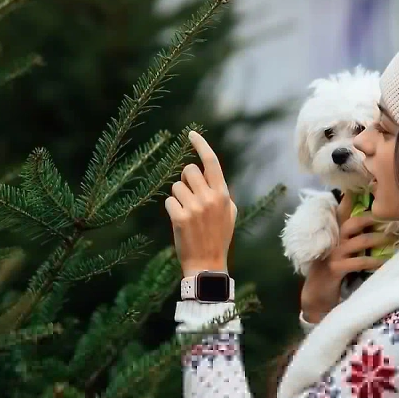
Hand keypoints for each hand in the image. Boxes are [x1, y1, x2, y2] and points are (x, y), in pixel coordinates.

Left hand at [165, 131, 237, 275]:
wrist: (208, 263)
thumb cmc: (218, 236)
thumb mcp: (229, 212)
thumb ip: (220, 191)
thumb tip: (207, 173)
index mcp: (223, 195)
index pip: (211, 162)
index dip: (201, 145)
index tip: (191, 134)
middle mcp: (209, 198)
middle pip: (188, 170)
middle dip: (186, 180)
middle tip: (190, 196)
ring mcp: (194, 208)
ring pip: (176, 186)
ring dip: (178, 197)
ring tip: (187, 213)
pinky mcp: (179, 218)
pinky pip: (169, 201)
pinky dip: (172, 209)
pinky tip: (180, 222)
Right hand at [299, 194, 389, 323]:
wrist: (316, 295)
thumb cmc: (331, 271)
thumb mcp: (339, 251)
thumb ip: (351, 238)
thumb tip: (375, 225)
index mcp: (333, 233)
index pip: (341, 211)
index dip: (350, 198)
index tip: (362, 186)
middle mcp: (332, 240)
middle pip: (352, 222)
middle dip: (371, 217)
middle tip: (388, 215)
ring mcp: (333, 254)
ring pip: (359, 241)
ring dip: (378, 239)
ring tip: (393, 239)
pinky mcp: (336, 268)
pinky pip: (359, 262)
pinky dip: (374, 262)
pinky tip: (384, 262)